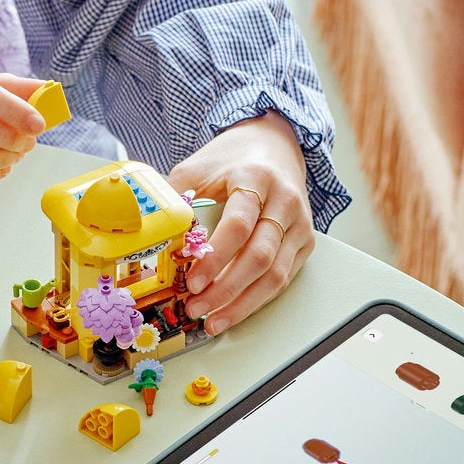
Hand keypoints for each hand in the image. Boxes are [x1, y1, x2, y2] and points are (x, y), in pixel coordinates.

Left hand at [168, 112, 315, 334]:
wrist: (273, 143)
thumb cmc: (229, 159)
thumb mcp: (196, 169)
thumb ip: (177, 202)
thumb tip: (158, 242)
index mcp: (257, 179)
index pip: (238, 225)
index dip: (215, 258)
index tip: (193, 281)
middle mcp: (285, 202)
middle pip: (259, 256)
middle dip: (226, 289)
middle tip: (197, 307)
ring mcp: (300, 223)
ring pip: (276, 275)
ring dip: (243, 303)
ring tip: (213, 320)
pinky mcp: (305, 241)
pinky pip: (284, 277)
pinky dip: (258, 299)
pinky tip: (235, 311)